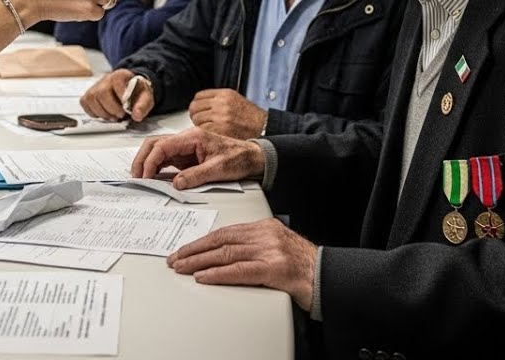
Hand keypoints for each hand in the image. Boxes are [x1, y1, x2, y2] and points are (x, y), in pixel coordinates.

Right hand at [81, 68, 153, 121]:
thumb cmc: (136, 93)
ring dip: (103, 113)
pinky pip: (85, 103)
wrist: (129, 91)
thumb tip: (136, 115)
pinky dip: (94, 112)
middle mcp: (106, 79)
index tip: (126, 108)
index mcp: (120, 75)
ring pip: (91, 99)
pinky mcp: (89, 95)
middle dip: (111, 108)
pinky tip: (104, 114)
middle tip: (120, 115)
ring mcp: (95, 87)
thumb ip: (143, 105)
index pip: (116, 82)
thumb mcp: (145, 97)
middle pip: (101, 92)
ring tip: (113, 116)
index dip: (121, 97)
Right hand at [131, 127, 263, 188]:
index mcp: (193, 136)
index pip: (162, 146)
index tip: (144, 176)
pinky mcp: (186, 155)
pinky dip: (156, 167)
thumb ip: (195, 176)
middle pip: (155, 144)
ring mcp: (185, 147)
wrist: (252, 157)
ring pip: (158, 150)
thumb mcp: (219, 169)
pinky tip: (153, 178)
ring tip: (141, 178)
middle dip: (142, 159)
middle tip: (136, 176)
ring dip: (147, 163)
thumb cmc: (239, 158)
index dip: (150, 161)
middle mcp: (186, 139)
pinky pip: (166, 159)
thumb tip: (175, 183)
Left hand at [167, 218, 316, 309]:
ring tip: (182, 267)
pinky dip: (218, 274)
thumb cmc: (303, 267)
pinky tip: (204, 276)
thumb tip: (223, 255)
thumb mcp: (276, 248)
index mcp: (265, 227)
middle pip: (221, 241)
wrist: (328, 277)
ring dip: (200, 262)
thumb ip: (253, 247)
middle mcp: (266, 235)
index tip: (185, 249)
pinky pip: (240, 271)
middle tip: (176, 259)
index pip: (226, 232)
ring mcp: (271, 251)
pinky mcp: (275, 269)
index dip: (202, 241)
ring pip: (226, 254)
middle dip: (195, 250)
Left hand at [189, 89, 268, 139]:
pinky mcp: (221, 129)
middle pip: (195, 107)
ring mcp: (220, 116)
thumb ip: (219, 100)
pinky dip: (204, 133)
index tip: (199, 111)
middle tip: (201, 122)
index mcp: (225, 94)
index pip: (198, 96)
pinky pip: (203, 130)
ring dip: (199, 125)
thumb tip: (202, 104)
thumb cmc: (251, 117)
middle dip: (196, 116)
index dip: (197, 105)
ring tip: (208, 129)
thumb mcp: (236, 100)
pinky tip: (211, 135)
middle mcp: (221, 103)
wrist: (264, 128)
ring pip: (197, 119)